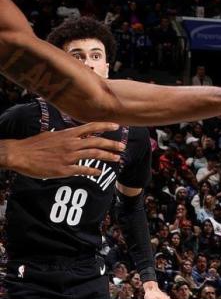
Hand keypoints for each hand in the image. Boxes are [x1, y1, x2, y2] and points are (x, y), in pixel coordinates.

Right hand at [1, 124, 123, 177]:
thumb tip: (73, 135)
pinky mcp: (64, 169)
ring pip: (93, 155)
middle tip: (122, 147)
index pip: (91, 127)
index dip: (105, 126)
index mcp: (68, 134)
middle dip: (112, 144)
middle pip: (97, 142)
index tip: (117, 126)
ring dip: (107, 157)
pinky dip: (93, 171)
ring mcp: (69, 157)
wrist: (20, 155)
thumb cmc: (34, 145)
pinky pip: (83, 170)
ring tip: (117, 158)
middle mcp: (71, 144)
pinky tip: (99, 172)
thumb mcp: (52, 135)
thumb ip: (65, 135)